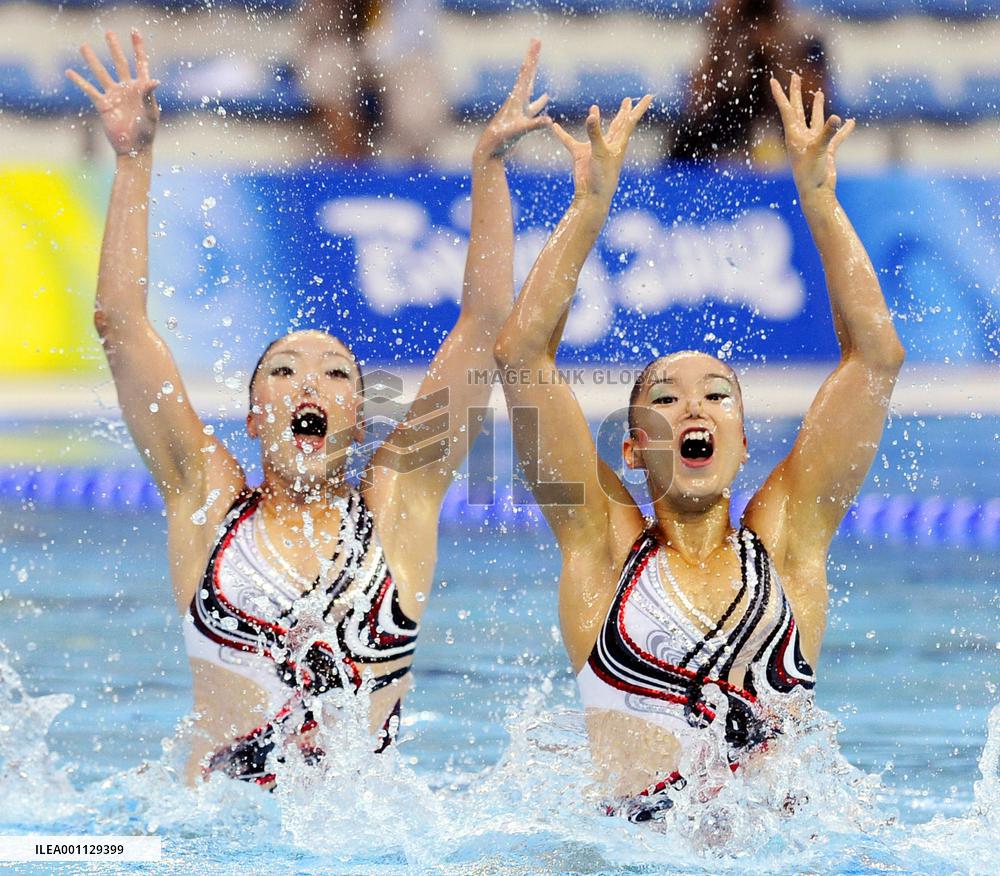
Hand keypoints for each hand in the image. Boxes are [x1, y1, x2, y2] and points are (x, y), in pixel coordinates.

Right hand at [66, 30, 159, 155]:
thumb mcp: (151, 113)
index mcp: (142, 89)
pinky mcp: (103, 105)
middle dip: (114, 48)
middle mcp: (127, 89)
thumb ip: (150, 95)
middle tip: (108, 33)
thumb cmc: (146, 133)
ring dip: (92, 60)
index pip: (140, 63)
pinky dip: (79, 81)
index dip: (138, 47)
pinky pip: (89, 90)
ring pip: (101, 73)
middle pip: (120, 63)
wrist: (133, 149)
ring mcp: (114, 96)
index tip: (134, 32)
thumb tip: (154, 80)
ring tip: (83, 46)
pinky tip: (69, 72)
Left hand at [475, 38, 551, 160]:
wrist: (491, 149)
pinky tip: (545, 97)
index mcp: (516, 98)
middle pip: (527, 74)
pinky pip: (533, 106)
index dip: (532, 56)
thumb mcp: (520, 130)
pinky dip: (539, 101)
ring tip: (536, 61)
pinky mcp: (521, 119)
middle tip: (536, 41)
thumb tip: (549, 121)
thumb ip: (535, 125)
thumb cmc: (502, 139)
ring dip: (534, 75)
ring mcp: (519, 109)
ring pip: (529, 87)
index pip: (526, 72)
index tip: (536, 40)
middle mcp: (517, 100)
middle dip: (533, 57)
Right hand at [551, 94, 652, 205]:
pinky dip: (562, 134)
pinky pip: (570, 142)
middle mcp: (608, 144)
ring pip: (595, 130)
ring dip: (595, 119)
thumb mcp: (599, 152)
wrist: (591, 196)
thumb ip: (595, 133)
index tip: (650, 96)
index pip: (630, 121)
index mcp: (618, 143)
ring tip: (594, 107)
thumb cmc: (602, 176)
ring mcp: (594, 149)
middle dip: (623, 112)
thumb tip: (591, 114)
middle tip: (627, 101)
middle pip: (618, 124)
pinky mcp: (581, 155)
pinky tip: (555, 127)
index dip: (639, 108)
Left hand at [770, 73, 853, 194]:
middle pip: (797, 109)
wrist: (816, 193)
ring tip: (819, 93)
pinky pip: (835, 136)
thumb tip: (837, 118)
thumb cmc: (811, 174)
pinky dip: (843, 130)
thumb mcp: (818, 151)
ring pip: (816, 120)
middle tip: (795, 76)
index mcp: (794, 135)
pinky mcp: (825, 151)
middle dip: (796, 93)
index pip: (786, 109)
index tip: (773, 80)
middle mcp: (802, 137)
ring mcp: (813, 143)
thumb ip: (828, 134)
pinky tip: (850, 121)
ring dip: (817, 107)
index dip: (780, 94)